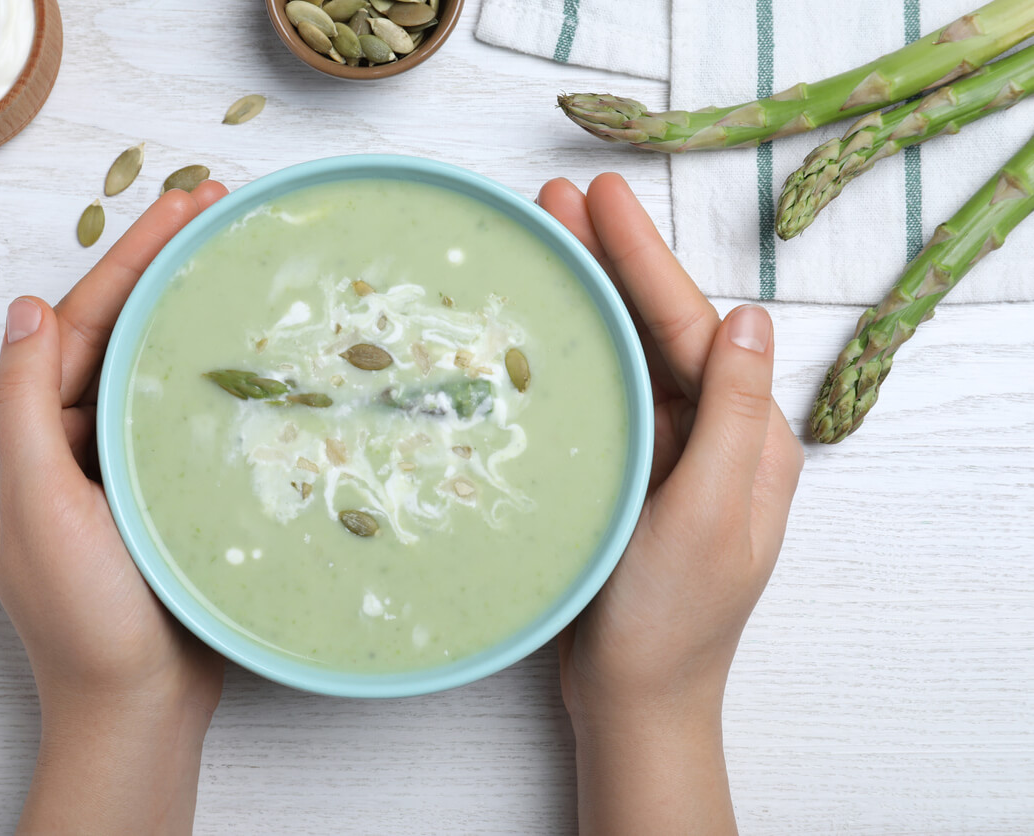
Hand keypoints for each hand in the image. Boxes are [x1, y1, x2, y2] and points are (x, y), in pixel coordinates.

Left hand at [0, 182, 230, 834]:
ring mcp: (113, 467)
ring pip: (149, 370)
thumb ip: (22, 406)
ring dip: (187, 314)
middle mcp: (64, 441)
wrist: (137, 707)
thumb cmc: (83, 616)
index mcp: (23, 436)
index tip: (181, 204)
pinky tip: (247, 355)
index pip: (75, 324)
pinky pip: (177, 417)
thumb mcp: (39, 506)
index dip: (127, 259)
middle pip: (114, 334)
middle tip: (216, 208)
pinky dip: (206, 376)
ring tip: (235, 264)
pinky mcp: (157, 493)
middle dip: (160, 269)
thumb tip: (24, 309)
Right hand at [538, 174, 802, 832]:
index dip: (646, 258)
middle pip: (657, 328)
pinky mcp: (627, 476)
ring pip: (625, 355)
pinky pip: (603, 397)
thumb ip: (732, 415)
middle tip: (559, 201)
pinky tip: (541, 326)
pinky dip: (574, 355)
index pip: (692, 326)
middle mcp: (711, 435)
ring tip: (545, 242)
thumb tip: (750, 317)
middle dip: (611, 261)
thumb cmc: (671, 619)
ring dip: (588, 297)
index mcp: (747, 437)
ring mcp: (666, 455)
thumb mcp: (711, 514)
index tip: (602, 198)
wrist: (634, 698)